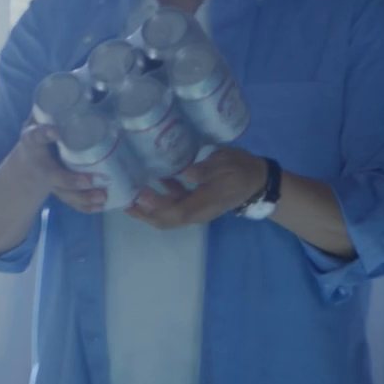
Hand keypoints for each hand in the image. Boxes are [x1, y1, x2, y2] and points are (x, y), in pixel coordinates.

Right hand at [1, 118, 110, 212]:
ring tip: (102, 196)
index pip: (37, 135)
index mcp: (33, 140)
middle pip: (54, 175)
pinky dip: (85, 206)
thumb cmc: (38, 137)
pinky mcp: (58, 191)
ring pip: (65, 193)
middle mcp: (40, 163)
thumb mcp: (38, 121)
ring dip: (84, 197)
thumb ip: (54, 108)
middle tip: (90, 181)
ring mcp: (49, 181)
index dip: (46, 133)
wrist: (24, 167)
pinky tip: (100, 205)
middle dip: (72, 180)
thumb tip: (79, 77)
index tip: (57, 131)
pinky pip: (71, 202)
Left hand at [127, 146, 266, 228]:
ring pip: (168, 215)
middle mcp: (197, 212)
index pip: (175, 212)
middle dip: (144, 214)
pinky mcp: (195, 203)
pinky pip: (174, 206)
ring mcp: (196, 209)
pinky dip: (160, 199)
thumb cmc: (242, 169)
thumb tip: (186, 173)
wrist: (257, 181)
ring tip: (132, 194)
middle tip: (125, 200)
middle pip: (166, 220)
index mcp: (204, 204)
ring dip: (149, 208)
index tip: (139, 195)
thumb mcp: (227, 163)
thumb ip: (206, 169)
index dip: (155, 207)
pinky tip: (153, 183)